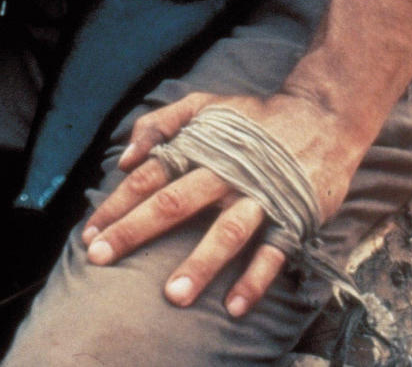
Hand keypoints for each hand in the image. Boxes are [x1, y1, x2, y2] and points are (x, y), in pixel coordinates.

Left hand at [81, 90, 361, 316]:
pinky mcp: (292, 216)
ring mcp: (260, 196)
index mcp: (201, 146)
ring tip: (173, 296)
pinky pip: (273, 252)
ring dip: (199, 263)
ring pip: (226, 231)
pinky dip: (255, 279)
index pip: (149, 176)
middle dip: (136, 231)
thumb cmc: (253, 118)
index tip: (89, 234)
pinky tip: (235, 306)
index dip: (117, 204)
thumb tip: (125, 158)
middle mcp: (226, 171)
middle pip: (175, 201)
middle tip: (102, 258)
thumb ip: (160, 123)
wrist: (321, 116)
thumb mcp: (205, 105)